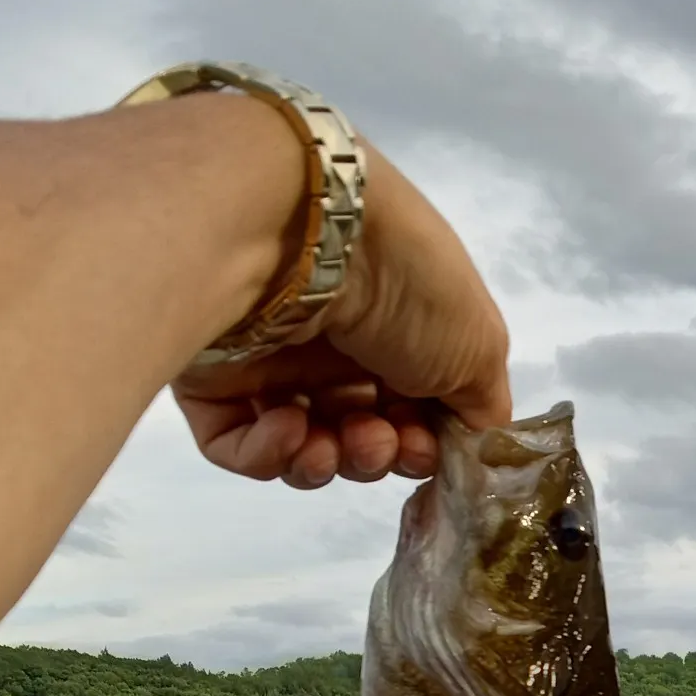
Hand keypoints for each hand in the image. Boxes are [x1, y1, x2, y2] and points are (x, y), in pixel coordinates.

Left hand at [173, 143, 512, 487]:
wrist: (294, 232)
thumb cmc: (405, 283)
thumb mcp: (480, 345)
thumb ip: (483, 407)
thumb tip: (469, 443)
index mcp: (402, 329)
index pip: (414, 409)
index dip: (425, 443)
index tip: (426, 447)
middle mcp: (339, 344)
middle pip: (361, 433)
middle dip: (377, 455)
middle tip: (380, 443)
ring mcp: (273, 361)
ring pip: (302, 447)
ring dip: (327, 463)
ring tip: (333, 445)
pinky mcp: (212, 379)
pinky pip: (239, 444)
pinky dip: (269, 453)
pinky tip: (289, 428)